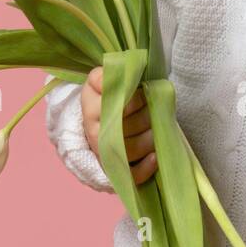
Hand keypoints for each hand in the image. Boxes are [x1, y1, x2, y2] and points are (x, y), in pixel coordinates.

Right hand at [81, 65, 156, 184]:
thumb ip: (109, 74)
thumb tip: (125, 72)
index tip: (143, 93)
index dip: (132, 101)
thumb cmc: (107, 98)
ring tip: (156, 128)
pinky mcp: (116, 169)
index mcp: (90, 106)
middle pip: (123, 129)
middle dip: (144, 117)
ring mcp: (104, 152)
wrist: (97, 120)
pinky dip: (145, 167)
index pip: (111, 105)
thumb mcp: (102, 81)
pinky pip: (130, 174)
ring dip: (149, 139)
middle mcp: (94, 132)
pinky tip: (155, 156)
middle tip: (152, 110)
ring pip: (129, 150)